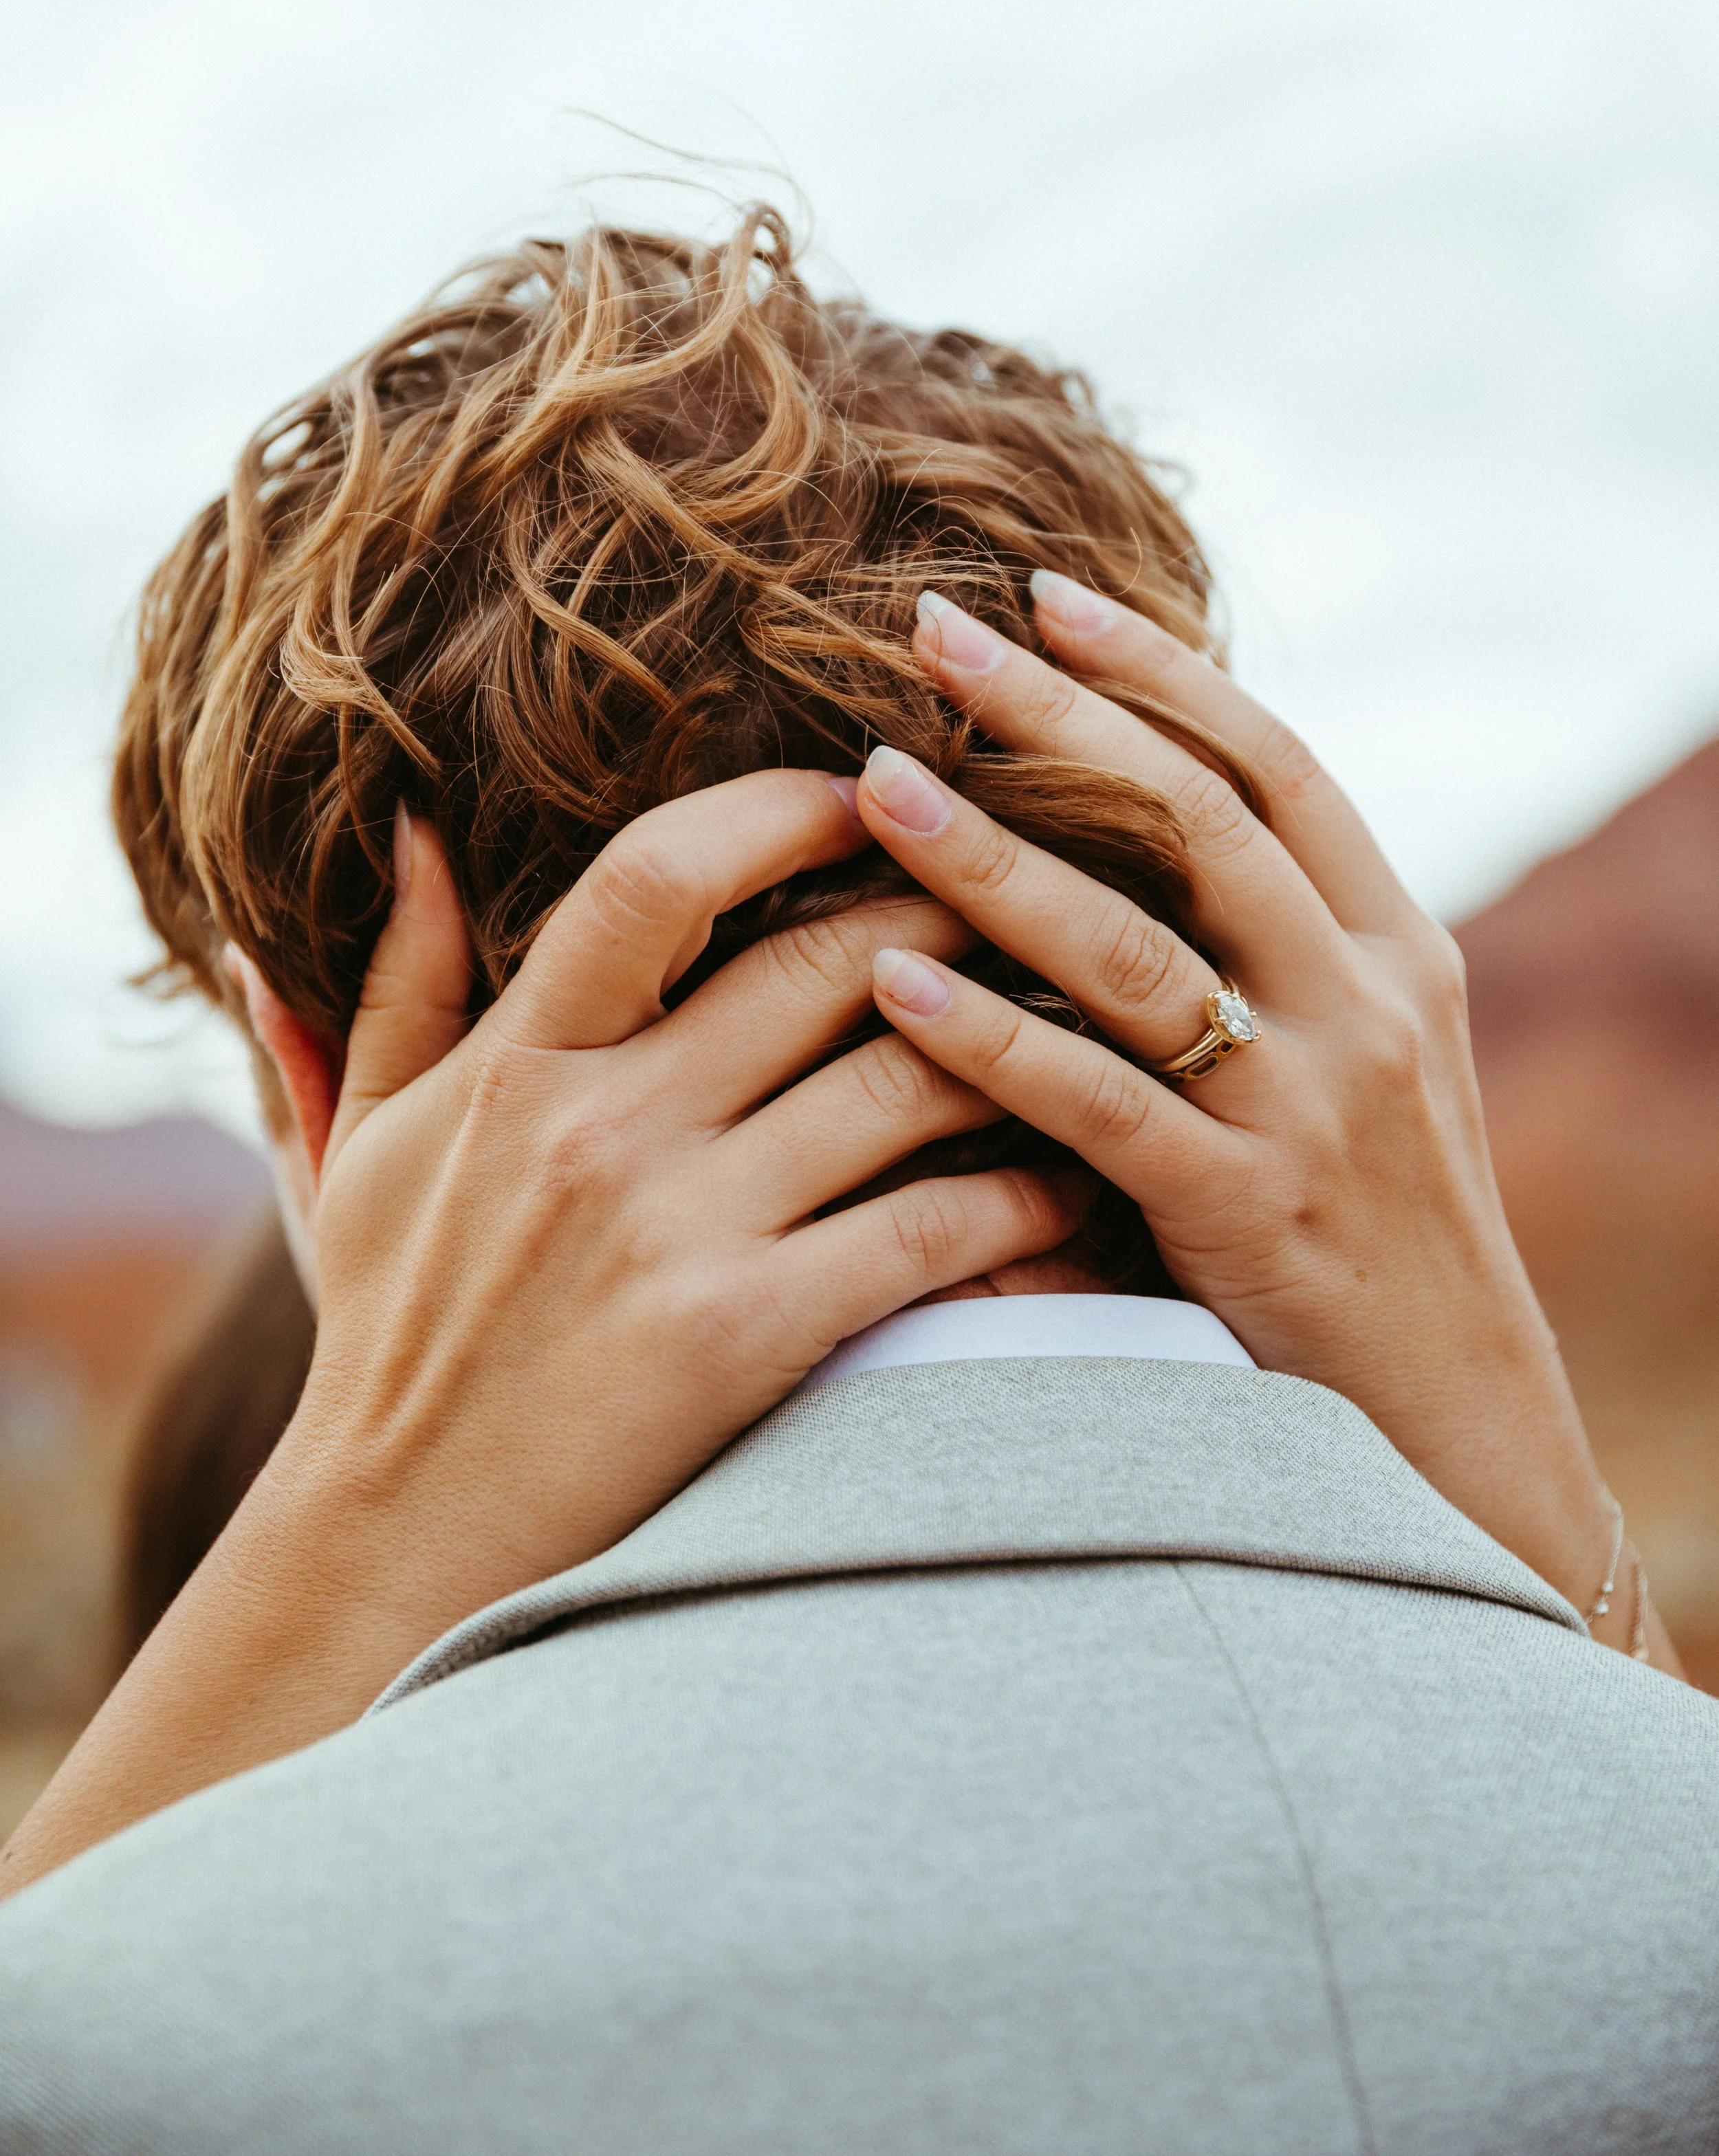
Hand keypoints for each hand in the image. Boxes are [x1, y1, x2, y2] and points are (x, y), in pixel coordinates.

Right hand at [298, 766, 1078, 1619]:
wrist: (399, 1545)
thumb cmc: (392, 1337)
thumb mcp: (366, 1147)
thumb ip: (394, 985)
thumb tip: (415, 831)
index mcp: (518, 1064)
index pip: (657, 876)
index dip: (777, 810)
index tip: (863, 794)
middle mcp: (601, 1129)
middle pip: (819, 963)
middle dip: (942, 906)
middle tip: (1024, 887)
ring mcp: (680, 1233)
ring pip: (901, 1084)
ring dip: (1014, 1045)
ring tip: (1081, 1019)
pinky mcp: (751, 1337)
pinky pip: (931, 1229)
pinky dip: (1022, 1196)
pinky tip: (1073, 1183)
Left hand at [855, 576, 1678, 1668]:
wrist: (1460, 1429)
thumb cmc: (1375, 1238)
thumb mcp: (1360, 1071)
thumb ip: (1265, 961)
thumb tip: (1109, 850)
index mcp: (1397, 949)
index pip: (1278, 765)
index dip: (1162, 670)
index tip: (1046, 593)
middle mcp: (1368, 1004)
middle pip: (1203, 818)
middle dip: (1062, 715)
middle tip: (932, 630)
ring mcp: (1314, 1110)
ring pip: (1137, 946)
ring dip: (996, 853)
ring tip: (877, 776)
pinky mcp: (1248, 1217)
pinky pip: (1095, 1102)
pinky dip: (987, 1037)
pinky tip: (891, 978)